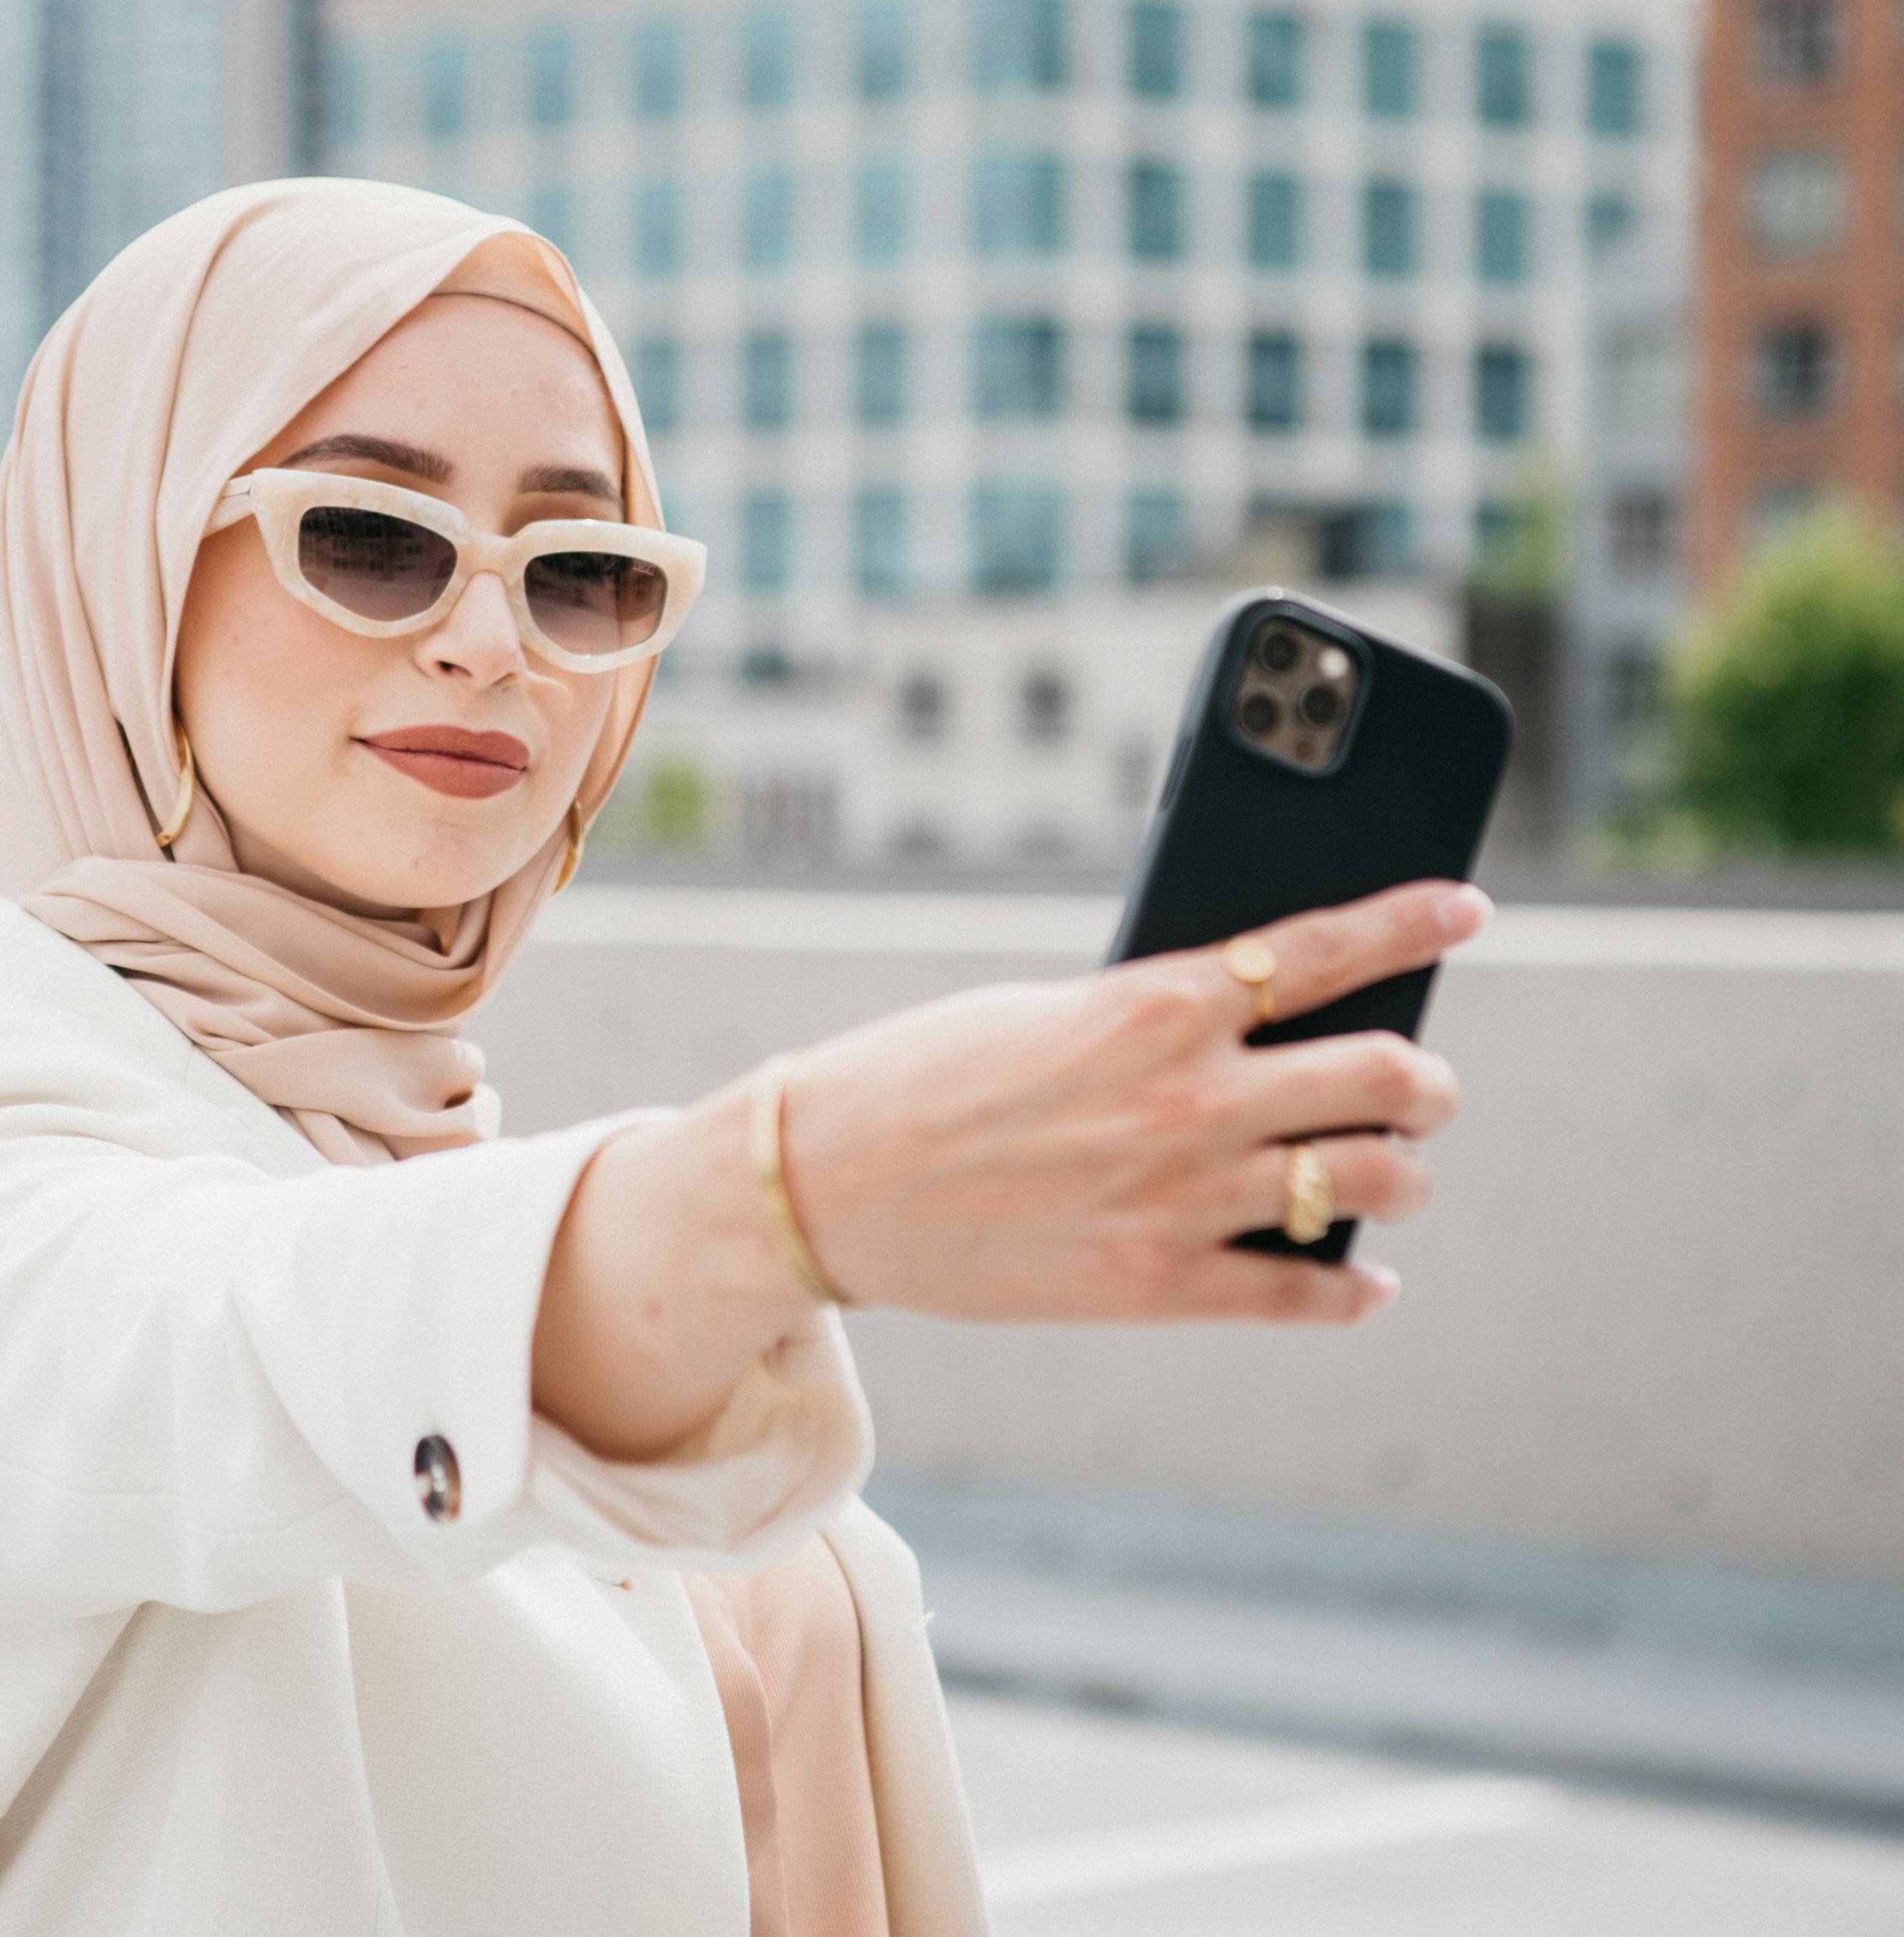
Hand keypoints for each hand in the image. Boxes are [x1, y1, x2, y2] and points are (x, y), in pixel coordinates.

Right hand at [776, 878, 1485, 1323]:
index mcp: (1155, 1003)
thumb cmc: (924, 1077)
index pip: (1326, 947)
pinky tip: (1365, 1278)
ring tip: (1389, 1174)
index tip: (1467, 907)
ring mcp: (1183, 1196)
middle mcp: (1189, 1097)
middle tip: (1419, 1085)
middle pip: (1384, 1076)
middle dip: (1424, 1080)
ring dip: (1399, 1175)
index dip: (1414, 922)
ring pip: (1371, 1181)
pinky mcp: (1158, 1283)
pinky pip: (1308, 1293)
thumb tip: (1257, 1030)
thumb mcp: (1046, 1012)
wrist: (826, 1185)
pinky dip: (1355, 1286)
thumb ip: (1156, 1016)